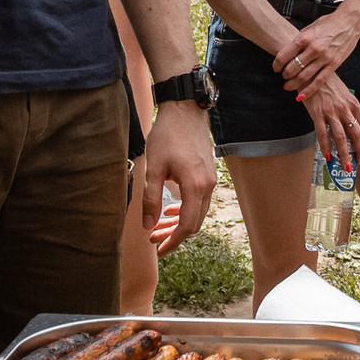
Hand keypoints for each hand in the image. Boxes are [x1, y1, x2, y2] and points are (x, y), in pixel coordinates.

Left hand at [141, 101, 216, 256]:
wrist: (184, 110)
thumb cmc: (167, 136)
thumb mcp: (153, 169)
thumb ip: (150, 199)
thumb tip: (148, 226)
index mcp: (195, 187)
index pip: (187, 225)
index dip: (173, 241)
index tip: (159, 249)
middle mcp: (208, 186)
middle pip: (194, 222)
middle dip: (174, 234)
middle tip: (153, 239)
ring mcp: (211, 180)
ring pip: (197, 212)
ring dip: (178, 222)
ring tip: (158, 225)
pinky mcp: (209, 174)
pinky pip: (200, 200)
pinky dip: (186, 209)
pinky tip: (170, 208)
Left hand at [272, 0, 359, 97]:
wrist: (349, 22)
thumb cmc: (329, 23)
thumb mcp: (309, 28)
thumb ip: (299, 40)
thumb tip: (288, 51)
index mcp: (304, 38)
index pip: (284, 56)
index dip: (277, 65)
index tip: (275, 68)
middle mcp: (313, 49)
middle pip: (292, 68)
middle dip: (285, 75)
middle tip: (283, 77)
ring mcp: (324, 58)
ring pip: (304, 77)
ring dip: (293, 84)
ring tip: (288, 86)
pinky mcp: (334, 65)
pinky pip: (319, 81)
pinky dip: (309, 91)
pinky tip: (300, 96)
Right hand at [302, 74, 359, 170]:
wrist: (308, 72)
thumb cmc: (325, 83)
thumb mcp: (342, 92)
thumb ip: (347, 106)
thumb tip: (350, 121)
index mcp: (353, 102)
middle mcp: (344, 108)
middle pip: (357, 134)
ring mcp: (331, 112)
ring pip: (341, 138)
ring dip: (344, 155)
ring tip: (346, 166)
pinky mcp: (317, 114)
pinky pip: (323, 135)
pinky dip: (326, 148)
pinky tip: (327, 156)